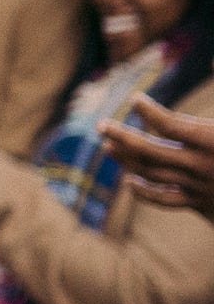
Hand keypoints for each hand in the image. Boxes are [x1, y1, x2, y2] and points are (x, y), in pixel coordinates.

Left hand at [103, 96, 213, 220]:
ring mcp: (200, 187)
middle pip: (150, 151)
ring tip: (108, 146)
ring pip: (153, 173)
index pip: (170, 125)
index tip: (135, 99)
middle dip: (122, 136)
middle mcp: (202, 166)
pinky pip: (165, 199)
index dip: (149, 112)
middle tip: (101, 126)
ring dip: (128, 160)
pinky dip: (144, 192)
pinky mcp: (201, 203)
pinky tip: (130, 181)